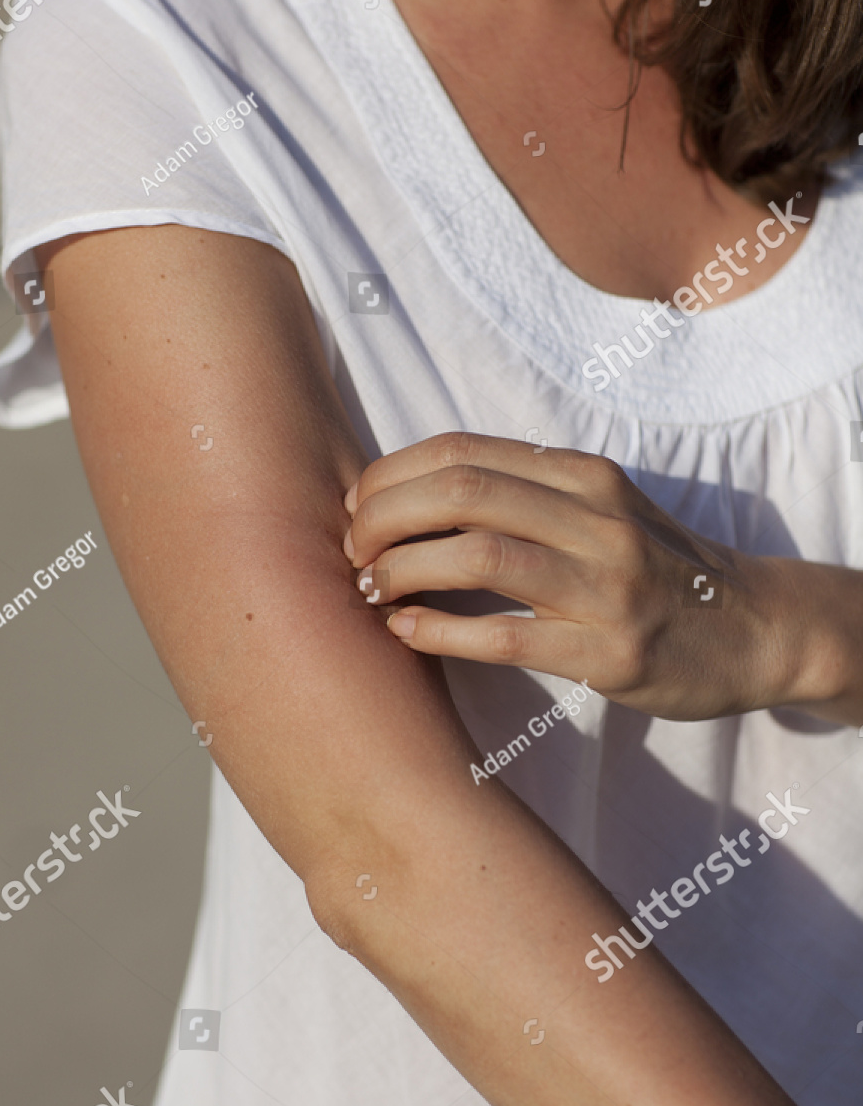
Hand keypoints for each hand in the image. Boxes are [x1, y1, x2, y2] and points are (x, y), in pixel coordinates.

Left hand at [342, 432, 803, 721]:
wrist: (753, 629)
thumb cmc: (654, 570)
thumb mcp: (598, 510)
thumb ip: (523, 496)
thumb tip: (411, 496)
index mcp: (583, 476)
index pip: (463, 453)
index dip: (391, 477)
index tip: (357, 508)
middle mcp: (595, 519)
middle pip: (461, 493)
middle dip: (384, 518)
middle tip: (352, 551)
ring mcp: (607, 586)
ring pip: (478, 556)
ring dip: (403, 570)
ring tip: (369, 589)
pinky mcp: (609, 652)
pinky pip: (505, 635)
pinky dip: (440, 631)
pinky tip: (405, 631)